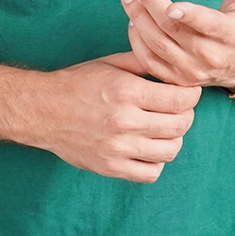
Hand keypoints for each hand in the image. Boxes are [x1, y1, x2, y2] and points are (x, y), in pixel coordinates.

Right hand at [36, 51, 200, 182]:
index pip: (180, 99)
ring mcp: (118, 148)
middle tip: (180, 109)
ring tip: (165, 128)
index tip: (189, 92)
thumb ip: (143, 63)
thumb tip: (173, 64)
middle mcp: (125, 121)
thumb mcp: (110, 63)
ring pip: (170, 150)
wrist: (42, 110)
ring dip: (174, 138)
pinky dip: (157, 161)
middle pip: (180, 125)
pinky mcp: (110, 167)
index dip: (192, 95)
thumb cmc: (77, 83)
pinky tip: (149, 148)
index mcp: (127, 91)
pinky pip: (151, 172)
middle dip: (187, 115)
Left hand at [120, 0, 234, 88]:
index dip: (190, 16)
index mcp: (232, 35)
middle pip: (174, 29)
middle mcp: (211, 56)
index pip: (209, 25)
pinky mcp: (179, 78)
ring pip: (158, 45)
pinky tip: (132, 21)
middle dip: (149, 3)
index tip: (170, 5)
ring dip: (138, 19)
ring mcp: (193, 70)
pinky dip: (137, 43)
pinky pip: (151, 63)